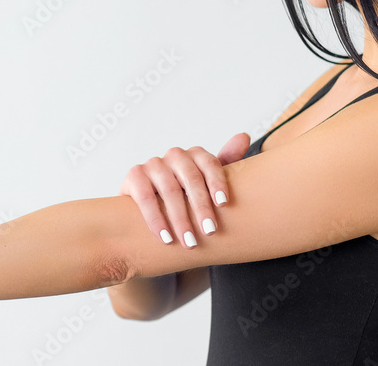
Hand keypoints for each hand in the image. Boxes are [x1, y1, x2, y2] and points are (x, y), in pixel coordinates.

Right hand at [119, 132, 249, 247]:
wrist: (150, 210)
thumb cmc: (184, 196)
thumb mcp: (206, 184)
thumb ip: (225, 163)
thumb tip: (243, 136)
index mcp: (194, 155)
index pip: (209, 163)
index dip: (217, 181)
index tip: (224, 204)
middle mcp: (173, 156)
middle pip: (190, 177)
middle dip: (201, 206)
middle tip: (210, 231)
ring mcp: (152, 164)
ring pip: (169, 188)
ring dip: (180, 218)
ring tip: (190, 241)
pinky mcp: (134, 176)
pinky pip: (145, 196)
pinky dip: (156, 219)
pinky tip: (165, 237)